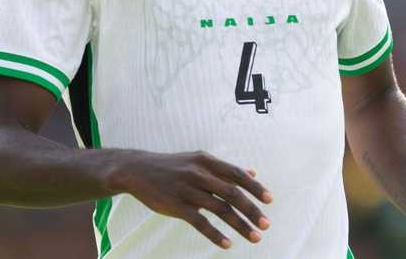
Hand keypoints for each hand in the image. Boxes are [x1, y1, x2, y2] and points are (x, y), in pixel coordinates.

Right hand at [106, 149, 272, 248]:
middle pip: (232, 193)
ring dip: (240, 225)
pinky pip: (200, 222)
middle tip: (266, 224)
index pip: (236, 174)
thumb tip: (252, 172)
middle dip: (252, 210)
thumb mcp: (198, 160)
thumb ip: (224, 169)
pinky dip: (215, 234)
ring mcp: (187, 190)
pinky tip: (227, 244)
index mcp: (206, 161)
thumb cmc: (172, 166)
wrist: (137, 170)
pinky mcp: (175, 205)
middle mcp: (198, 174)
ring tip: (255, 237)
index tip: (269, 200)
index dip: (254, 187)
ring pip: (220, 209)